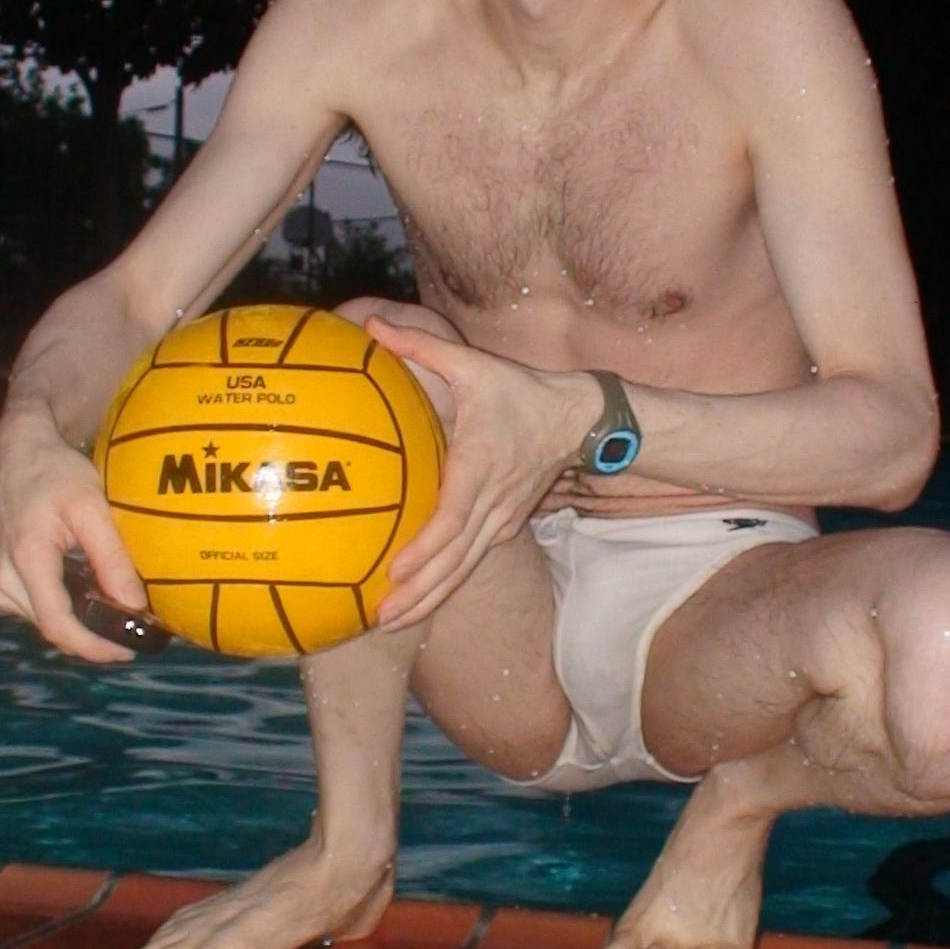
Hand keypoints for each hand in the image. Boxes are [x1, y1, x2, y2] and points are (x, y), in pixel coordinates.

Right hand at [0, 405, 147, 664]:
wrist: (16, 451)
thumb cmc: (56, 473)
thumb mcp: (92, 508)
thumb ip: (112, 558)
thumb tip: (135, 606)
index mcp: (25, 559)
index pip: (58, 624)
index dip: (94, 646)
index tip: (128, 650)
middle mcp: (0, 577)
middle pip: (51, 626)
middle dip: (92, 635)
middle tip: (132, 631)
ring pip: (41, 619)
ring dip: (77, 621)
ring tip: (113, 609)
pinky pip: (31, 606)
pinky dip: (60, 605)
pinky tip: (85, 593)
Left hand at [365, 317, 593, 628]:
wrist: (578, 419)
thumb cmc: (521, 391)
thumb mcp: (473, 364)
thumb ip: (421, 346)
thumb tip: (371, 325)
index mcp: (479, 467)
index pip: (452, 518)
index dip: (426, 548)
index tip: (396, 569)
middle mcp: (491, 502)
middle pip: (454, 559)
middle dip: (420, 593)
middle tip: (383, 619)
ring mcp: (501, 518)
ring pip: (464, 568)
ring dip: (431, 598)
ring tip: (395, 623)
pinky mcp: (506, 524)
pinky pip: (473, 560)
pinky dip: (448, 583)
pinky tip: (423, 601)